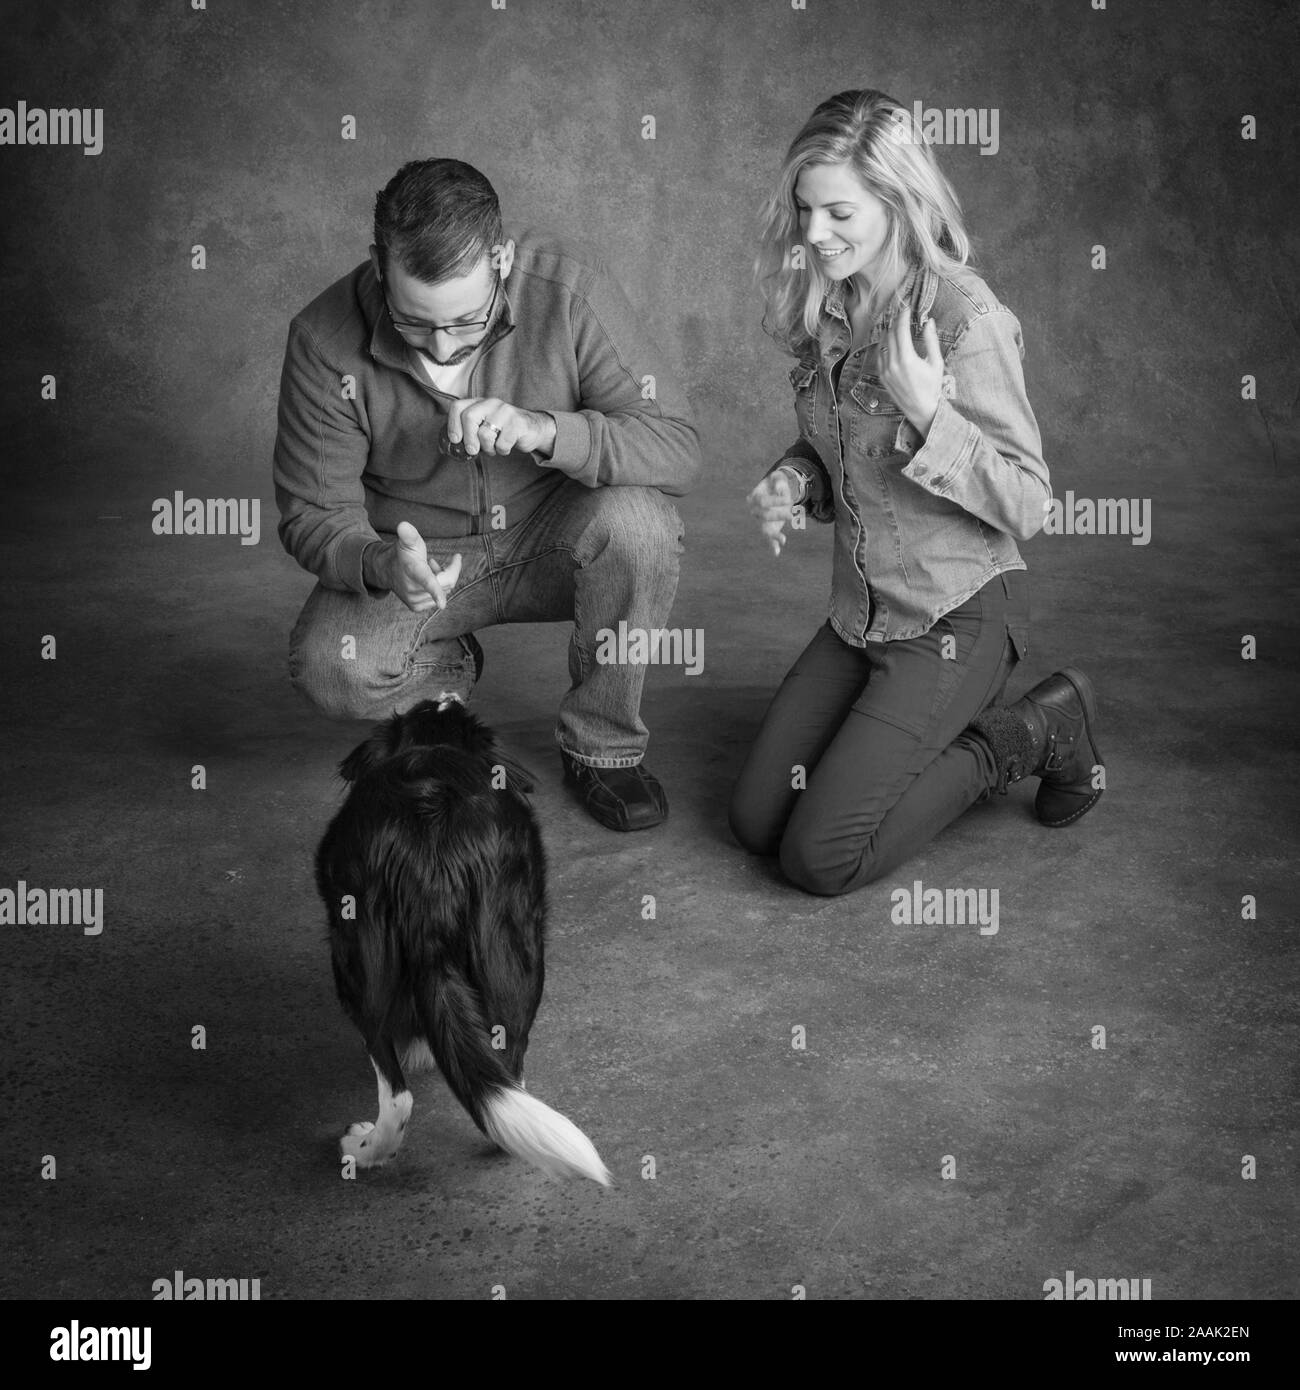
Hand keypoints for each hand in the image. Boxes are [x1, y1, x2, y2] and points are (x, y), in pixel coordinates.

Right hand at [382, 521, 462, 612]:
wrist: (385, 569)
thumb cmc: (403, 554)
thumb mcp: (407, 541)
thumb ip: (409, 534)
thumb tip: (403, 525)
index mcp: (413, 571)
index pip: (427, 582)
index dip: (435, 592)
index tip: (442, 604)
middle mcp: (413, 589)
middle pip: (447, 582)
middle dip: (450, 569)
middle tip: (435, 560)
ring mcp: (414, 600)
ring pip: (445, 591)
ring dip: (442, 578)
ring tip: (429, 568)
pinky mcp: (416, 607)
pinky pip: (438, 599)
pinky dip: (438, 588)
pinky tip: (428, 579)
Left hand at [446, 396, 556, 457]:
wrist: (533, 429)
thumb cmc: (504, 431)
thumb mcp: (484, 427)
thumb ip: (469, 432)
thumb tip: (450, 446)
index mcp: (480, 403)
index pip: (458, 407)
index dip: (453, 424)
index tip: (455, 440)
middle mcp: (491, 403)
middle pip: (469, 417)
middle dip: (468, 438)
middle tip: (472, 451)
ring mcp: (505, 411)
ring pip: (485, 434)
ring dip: (488, 448)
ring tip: (494, 448)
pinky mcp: (517, 423)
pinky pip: (502, 443)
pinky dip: (502, 450)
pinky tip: (506, 446)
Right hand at [747, 467, 800, 556]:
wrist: (777, 493)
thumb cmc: (776, 484)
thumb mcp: (778, 478)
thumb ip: (778, 480)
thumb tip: (780, 490)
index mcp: (754, 497)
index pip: (762, 501)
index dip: (774, 501)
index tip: (787, 498)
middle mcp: (755, 511)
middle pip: (765, 516)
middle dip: (779, 515)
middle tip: (792, 516)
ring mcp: (761, 521)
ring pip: (765, 530)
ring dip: (774, 535)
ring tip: (783, 540)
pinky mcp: (768, 528)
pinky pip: (769, 538)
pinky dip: (772, 545)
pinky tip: (777, 552)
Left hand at [878, 310, 943, 437]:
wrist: (921, 410)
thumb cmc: (932, 387)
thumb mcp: (936, 363)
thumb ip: (932, 340)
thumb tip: (929, 322)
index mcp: (907, 359)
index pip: (901, 330)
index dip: (903, 316)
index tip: (907, 309)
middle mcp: (893, 364)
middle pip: (890, 334)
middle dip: (895, 322)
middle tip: (902, 315)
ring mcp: (885, 371)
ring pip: (882, 343)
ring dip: (888, 332)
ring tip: (895, 325)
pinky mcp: (882, 376)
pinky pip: (879, 355)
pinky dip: (883, 344)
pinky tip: (889, 340)